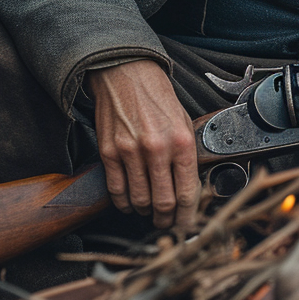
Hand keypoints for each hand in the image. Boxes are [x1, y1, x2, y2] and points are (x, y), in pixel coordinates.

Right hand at [85, 58, 200, 229]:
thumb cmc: (157, 97)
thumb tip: (189, 189)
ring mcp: (131, 151)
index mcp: (181, 141)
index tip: (185, 226)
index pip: (188, 192)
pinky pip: (117, 192)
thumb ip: (186, 155)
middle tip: (166, 223)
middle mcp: (157, 148)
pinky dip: (124, 203)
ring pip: (140, 201)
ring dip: (145, 212)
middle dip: (166, 220)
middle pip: (163, 203)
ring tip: (149, 210)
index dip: (188, 216)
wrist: (127, 74)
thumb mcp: (184, 121)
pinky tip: (130, 202)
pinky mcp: (109, 152)